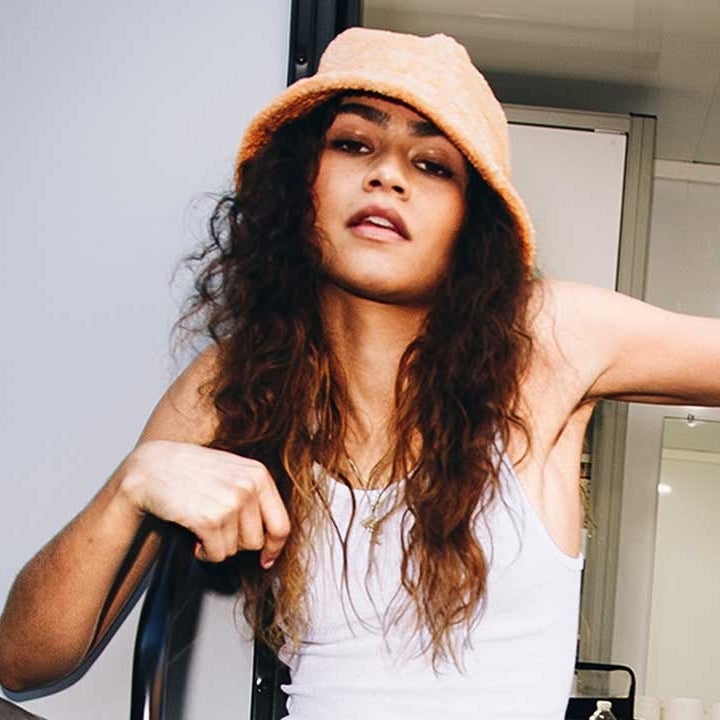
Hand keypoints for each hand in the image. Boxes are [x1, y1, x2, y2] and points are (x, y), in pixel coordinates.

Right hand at [120, 441, 289, 566]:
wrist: (152, 467)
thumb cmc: (190, 471)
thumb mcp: (232, 472)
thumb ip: (255, 495)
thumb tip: (273, 538)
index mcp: (258, 475)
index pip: (281, 524)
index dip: (274, 547)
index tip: (267, 558)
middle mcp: (248, 487)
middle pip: (256, 542)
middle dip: (236, 543)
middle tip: (217, 528)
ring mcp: (230, 503)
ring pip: (235, 550)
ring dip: (217, 546)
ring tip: (203, 526)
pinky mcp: (209, 520)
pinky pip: (216, 555)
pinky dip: (203, 552)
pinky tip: (194, 535)